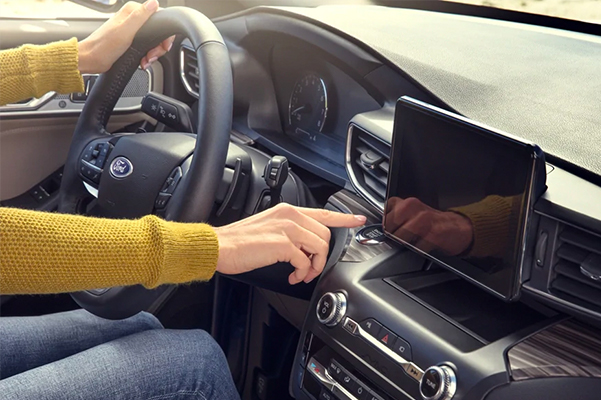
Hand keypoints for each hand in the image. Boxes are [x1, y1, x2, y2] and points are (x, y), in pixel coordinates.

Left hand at [78, 0, 174, 73]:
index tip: (162, 46)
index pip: (159, 18)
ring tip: (145, 60)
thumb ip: (140, 16)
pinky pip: (147, 47)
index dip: (164, 35)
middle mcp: (133, 18)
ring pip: (154, 41)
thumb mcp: (125, 31)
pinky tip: (143, 61)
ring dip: (153, 53)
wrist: (92, 59)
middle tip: (150, 56)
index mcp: (132, 11)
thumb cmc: (104, 47)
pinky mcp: (132, 40)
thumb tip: (154, 3)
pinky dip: (148, 56)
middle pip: (158, 32)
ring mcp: (133, 30)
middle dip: (158, 47)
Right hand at [214, 203, 366, 284]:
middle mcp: (290, 216)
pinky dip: (303, 273)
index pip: (323, 212)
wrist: (219, 246)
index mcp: (288, 211)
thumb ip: (289, 232)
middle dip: (322, 256)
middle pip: (325, 235)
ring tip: (302, 274)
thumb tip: (305, 248)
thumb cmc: (239, 242)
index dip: (344, 218)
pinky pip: (306, 261)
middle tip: (310, 269)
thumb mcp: (269, 229)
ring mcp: (287, 228)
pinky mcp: (283, 244)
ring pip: (320, 247)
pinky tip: (294, 276)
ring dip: (315, 266)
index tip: (358, 220)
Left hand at [385, 197, 472, 255]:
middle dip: (391, 235)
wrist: (458, 228)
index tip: (387, 230)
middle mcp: (414, 208)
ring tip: (412, 242)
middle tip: (398, 239)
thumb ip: (396, 217)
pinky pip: (416, 247)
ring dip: (404, 243)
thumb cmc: (433, 223)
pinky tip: (423, 246)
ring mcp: (424, 220)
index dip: (384, 224)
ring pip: (401, 235)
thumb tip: (380, 229)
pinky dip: (418, 249)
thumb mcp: (413, 214)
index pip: (385, 211)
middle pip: (389, 224)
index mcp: (407, 203)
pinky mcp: (433, 234)